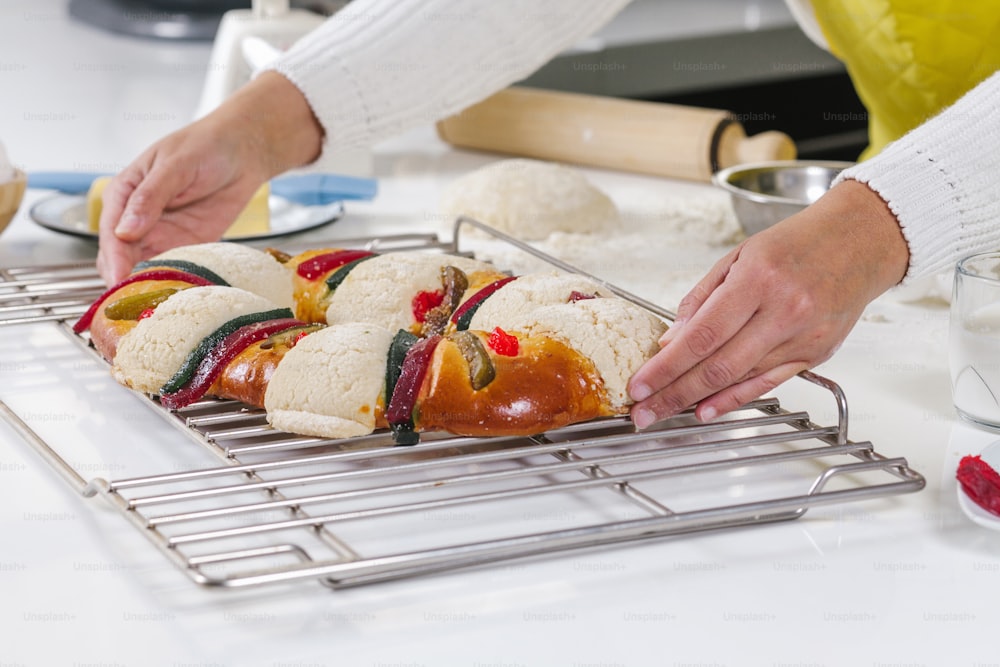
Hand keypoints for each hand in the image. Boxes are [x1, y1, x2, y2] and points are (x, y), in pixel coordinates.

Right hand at [96, 72, 323, 283]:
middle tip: (135, 302)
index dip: (114, 257)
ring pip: (142, 269)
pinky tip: (178, 297)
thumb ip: (151, 197)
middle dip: (124, 279)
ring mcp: (160, 235)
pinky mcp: (184, 247)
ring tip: (154, 306)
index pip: (110, 231)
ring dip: (146, 286)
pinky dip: (173, 283)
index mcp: (124, 194)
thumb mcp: (176, 165)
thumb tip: (125, 231)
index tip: (118, 278)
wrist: (243, 153)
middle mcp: (136, 219)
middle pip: (120, 257)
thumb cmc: (206, 147)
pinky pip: (172, 270)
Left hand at [627, 179, 909, 427]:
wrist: (860, 241)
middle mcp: (783, 312)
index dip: (666, 367)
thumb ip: (701, 299)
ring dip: (697, 400)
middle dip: (673, 393)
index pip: (701, 336)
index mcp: (758, 280)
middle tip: (642, 412)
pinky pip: (767, 384)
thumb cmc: (797, 243)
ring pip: (739, 379)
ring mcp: (803, 337)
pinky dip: (733, 400)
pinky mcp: (816, 354)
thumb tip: (670, 340)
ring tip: (664, 412)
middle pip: (717, 366)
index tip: (639, 385)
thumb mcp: (739, 255)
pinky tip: (706, 410)